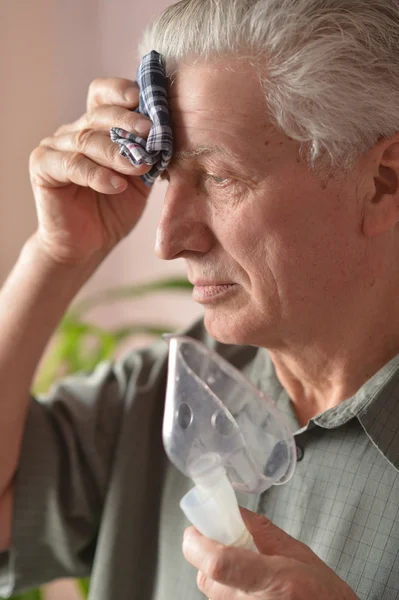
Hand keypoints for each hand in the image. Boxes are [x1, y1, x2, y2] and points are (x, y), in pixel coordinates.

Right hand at [29, 77, 153, 263]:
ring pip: (86, 140)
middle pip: (98, 114)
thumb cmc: (115, 209)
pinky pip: (71, 165)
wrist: (90, 244)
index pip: (103, 95)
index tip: (142, 97)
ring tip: (138, 167)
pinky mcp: (43, 168)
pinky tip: (115, 185)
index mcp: (96, 127)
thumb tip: (171, 134)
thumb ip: (149, 154)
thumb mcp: (141, 179)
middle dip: (126, 120)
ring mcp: (55, 147)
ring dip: (116, 152)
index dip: (120, 91)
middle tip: (149, 131)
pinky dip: (96, 175)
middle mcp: (74, 132)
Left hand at [183, 507, 358, 599]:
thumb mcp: (297, 552)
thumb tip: (232, 511)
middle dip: (211, 556)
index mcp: (272, 581)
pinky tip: (254, 589)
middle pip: (207, 577)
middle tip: (232, 547)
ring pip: (213, 591)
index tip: (195, 529)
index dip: (199, 543)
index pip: (219, 563)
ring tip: (250, 573)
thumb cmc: (323, 594)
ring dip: (222, 576)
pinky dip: (230, 591)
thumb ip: (260, 530)